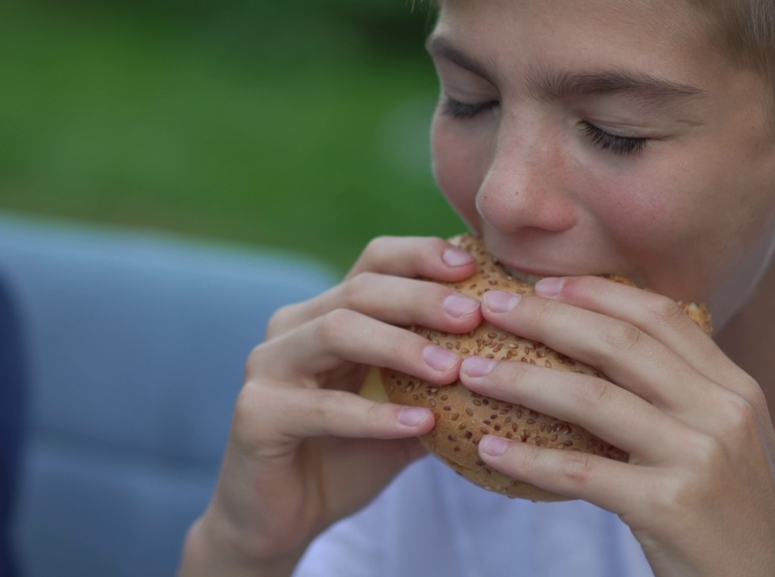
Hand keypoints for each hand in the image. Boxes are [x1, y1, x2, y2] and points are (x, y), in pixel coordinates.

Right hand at [181, 237, 481, 575]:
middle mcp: (293, 326)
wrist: (284, 519)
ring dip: (400, 345)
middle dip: (422, 297)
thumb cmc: (349, 456)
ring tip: (452, 369)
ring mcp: (268, 366)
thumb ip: (443, 377)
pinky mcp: (256, 413)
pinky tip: (421, 423)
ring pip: (338, 330)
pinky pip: (322, 406)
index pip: (375, 261)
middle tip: (474, 315)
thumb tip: (519, 351)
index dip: (422, 256)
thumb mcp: (406, 408)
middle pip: (360, 288)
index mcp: (327, 312)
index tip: (473, 266)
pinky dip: (376, 414)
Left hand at [458, 277, 774, 576]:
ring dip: (521, 380)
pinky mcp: (672, 507)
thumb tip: (608, 358)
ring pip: (592, 399)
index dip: (597, 292)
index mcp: (735, 388)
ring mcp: (699, 457)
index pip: (661, 315)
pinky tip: (490, 450)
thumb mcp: (728, 444)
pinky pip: (583, 472)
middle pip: (620, 342)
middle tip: (490, 306)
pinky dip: (529, 459)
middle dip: (547, 317)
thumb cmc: (735, 520)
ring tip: (471, 372)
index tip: (543, 283)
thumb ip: (684, 398)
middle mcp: (722, 411)